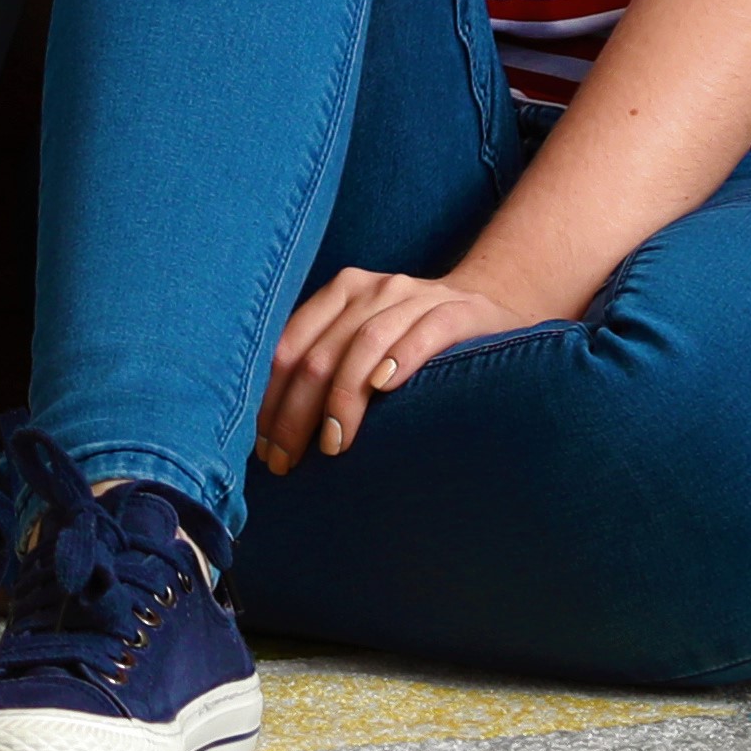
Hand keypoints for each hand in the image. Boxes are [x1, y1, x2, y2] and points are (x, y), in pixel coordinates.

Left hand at [257, 264, 526, 473]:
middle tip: (286, 460)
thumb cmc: (412, 336)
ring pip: (365, 344)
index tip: (262, 447)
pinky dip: (401, 359)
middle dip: (296, 412)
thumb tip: (275, 429)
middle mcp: (371, 289)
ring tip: (333, 444)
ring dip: (343, 399)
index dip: (271, 397)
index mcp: (339, 293)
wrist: (487, 302)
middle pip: (320, 353)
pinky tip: (384, 388)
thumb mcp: (364, 338)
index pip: (290, 346)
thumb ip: (326, 363)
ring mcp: (414, 297)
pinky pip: (425, 333)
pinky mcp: (456, 313)